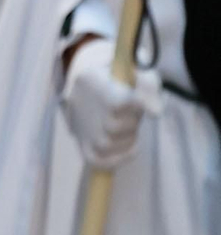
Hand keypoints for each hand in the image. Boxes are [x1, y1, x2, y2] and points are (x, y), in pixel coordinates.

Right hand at [62, 37, 159, 169]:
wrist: (92, 86)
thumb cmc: (121, 80)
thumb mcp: (137, 74)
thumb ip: (149, 88)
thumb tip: (156, 113)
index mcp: (91, 79)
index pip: (117, 102)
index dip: (136, 105)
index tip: (146, 105)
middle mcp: (79, 102)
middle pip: (113, 126)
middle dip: (132, 122)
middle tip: (133, 113)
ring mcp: (78, 125)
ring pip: (106, 143)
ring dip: (127, 137)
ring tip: (129, 126)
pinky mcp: (82, 143)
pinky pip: (98, 160)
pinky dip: (119, 157)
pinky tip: (131, 146)